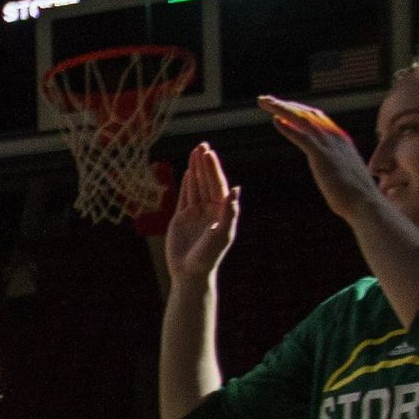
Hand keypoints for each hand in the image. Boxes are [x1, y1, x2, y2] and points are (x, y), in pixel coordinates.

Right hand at [165, 142, 240, 283]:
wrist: (190, 273)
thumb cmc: (208, 256)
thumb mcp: (222, 234)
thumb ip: (230, 212)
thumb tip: (236, 189)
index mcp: (221, 211)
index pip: (217, 185)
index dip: (213, 169)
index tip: (209, 154)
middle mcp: (210, 209)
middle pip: (207, 182)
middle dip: (205, 164)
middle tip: (202, 145)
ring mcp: (196, 213)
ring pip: (196, 186)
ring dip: (195, 169)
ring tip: (195, 152)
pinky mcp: (182, 218)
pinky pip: (185, 196)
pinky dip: (186, 183)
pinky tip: (188, 172)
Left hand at [259, 96, 381, 222]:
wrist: (365, 204)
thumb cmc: (356, 197)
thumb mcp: (345, 177)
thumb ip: (338, 170)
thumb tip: (335, 175)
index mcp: (341, 141)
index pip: (317, 119)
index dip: (298, 111)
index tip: (283, 108)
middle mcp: (335, 138)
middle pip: (307, 114)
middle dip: (285, 105)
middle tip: (265, 100)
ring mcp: (329, 145)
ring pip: (302, 120)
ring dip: (281, 109)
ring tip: (264, 102)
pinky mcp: (322, 156)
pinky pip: (302, 137)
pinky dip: (288, 127)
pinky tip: (274, 120)